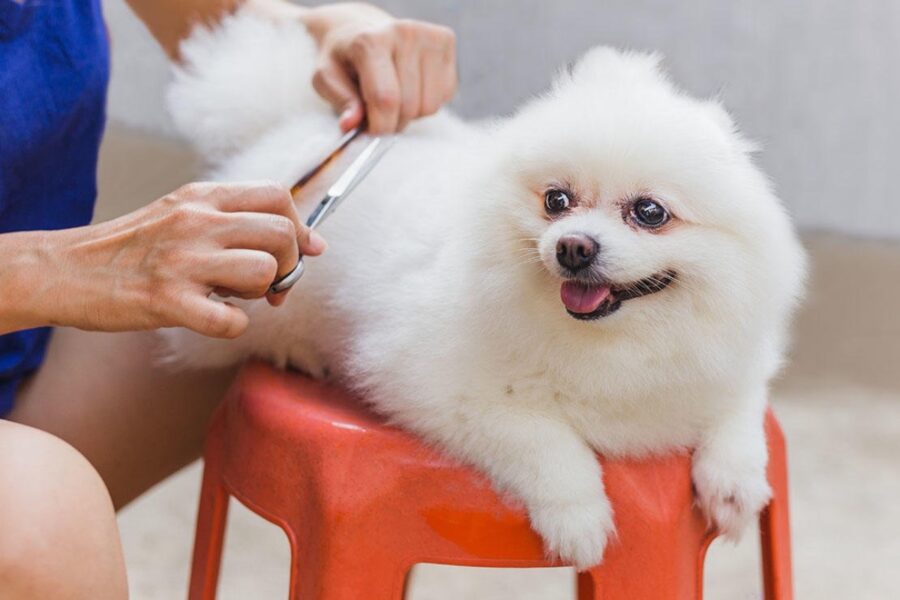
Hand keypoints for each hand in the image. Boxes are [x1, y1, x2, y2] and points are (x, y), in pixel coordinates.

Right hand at [9, 182, 324, 337]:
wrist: (67, 269)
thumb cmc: (134, 247)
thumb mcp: (184, 214)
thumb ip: (241, 221)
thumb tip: (315, 244)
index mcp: (202, 198)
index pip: (277, 196)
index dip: (300, 228)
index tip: (301, 252)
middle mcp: (196, 222)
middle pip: (281, 234)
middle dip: (289, 265)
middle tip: (270, 286)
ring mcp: (182, 261)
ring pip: (263, 272)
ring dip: (261, 293)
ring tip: (232, 296)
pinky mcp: (167, 301)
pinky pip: (231, 320)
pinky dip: (233, 326)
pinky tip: (214, 318)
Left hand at [301, 3, 456, 133]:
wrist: (366, 30)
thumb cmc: (346, 58)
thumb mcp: (327, 78)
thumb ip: (340, 101)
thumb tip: (352, 124)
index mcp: (370, 41)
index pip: (385, 99)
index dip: (380, 127)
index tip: (371, 132)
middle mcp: (404, 33)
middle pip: (409, 107)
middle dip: (394, 122)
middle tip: (380, 111)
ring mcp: (429, 35)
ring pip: (429, 106)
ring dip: (412, 113)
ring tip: (396, 95)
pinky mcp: (446, 41)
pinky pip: (444, 96)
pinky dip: (427, 100)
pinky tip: (413, 85)